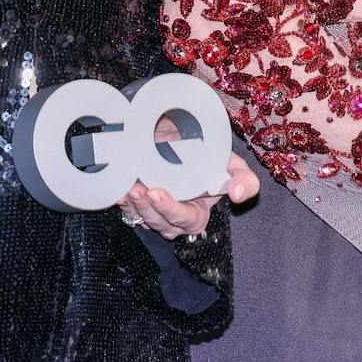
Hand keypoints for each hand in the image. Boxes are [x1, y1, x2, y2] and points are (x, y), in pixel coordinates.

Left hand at [116, 150, 260, 239]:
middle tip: (139, 189)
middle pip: (159, 221)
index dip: (170, 210)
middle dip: (147, 207)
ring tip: (127, 187)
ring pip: (141, 216)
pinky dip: (121, 200)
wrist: (185, 140)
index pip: (185, 220)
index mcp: (197, 214)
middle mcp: (173, 219)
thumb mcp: (233, 166)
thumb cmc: (211, 157)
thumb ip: (245, 181)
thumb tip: (238, 195)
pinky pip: (127, 208)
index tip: (157, 193)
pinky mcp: (137, 205)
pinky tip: (117, 189)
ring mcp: (153, 213)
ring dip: (133, 204)